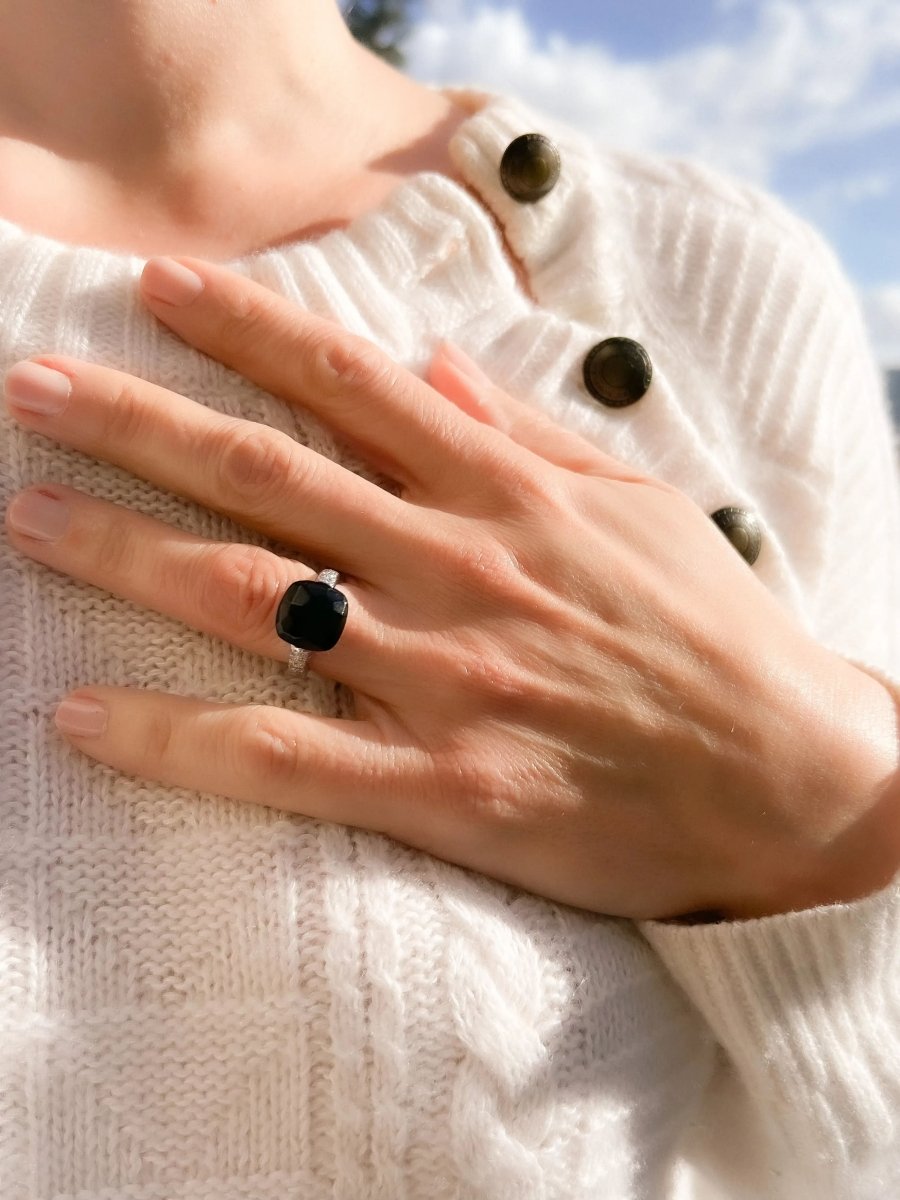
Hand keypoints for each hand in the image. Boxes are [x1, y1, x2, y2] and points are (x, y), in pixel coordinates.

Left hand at [4, 256, 898, 920]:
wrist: (793, 778)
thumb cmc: (716, 634)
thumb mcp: (639, 503)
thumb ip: (527, 431)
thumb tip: (433, 363)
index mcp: (506, 493)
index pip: (348, 382)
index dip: (241, 326)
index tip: (151, 285)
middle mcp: (459, 568)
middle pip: (267, 476)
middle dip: (138, 419)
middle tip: (31, 384)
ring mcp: (445, 680)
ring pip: (252, 601)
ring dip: (125, 550)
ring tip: (27, 515)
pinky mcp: (445, 791)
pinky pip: (280, 760)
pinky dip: (172, 737)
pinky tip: (80, 715)